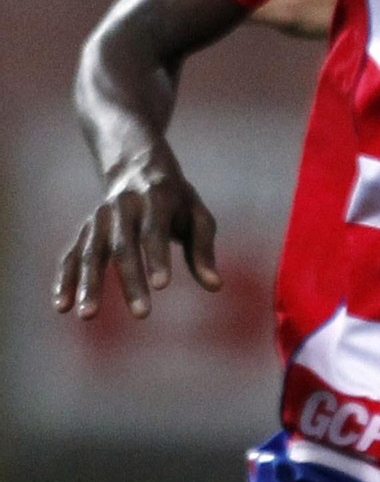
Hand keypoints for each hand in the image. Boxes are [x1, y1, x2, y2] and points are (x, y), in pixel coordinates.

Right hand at [54, 150, 220, 318]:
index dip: (157, 256)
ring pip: (91, 252)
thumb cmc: (176, 200)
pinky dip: (65, 280)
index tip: (162, 285)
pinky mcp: (85, 231)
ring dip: (89, 284)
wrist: (135, 166)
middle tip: (142, 315)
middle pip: (122, 246)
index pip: (154, 230)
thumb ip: (204, 250)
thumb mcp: (197, 215)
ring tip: (88, 316)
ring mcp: (99, 218)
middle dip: (131, 281)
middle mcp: (122, 207)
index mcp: (155, 198)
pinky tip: (62, 308)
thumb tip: (215, 286)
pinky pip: (71, 255)